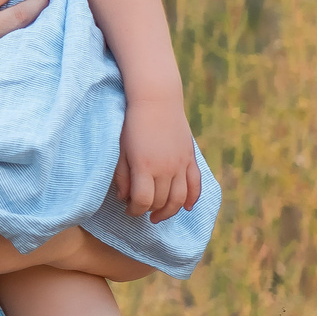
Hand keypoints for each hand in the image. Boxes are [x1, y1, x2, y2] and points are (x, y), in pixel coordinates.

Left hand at [111, 95, 200, 221]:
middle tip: (140, 209)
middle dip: (149, 210)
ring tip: (158, 216)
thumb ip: (122, 176)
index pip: (142, 201)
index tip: (128, 210)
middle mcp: (166, 168)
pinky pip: (195, 184)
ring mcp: (181, 164)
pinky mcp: (190, 158)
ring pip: (179, 198)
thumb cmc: (133, 124)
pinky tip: (186, 208)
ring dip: (169, 211)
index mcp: (144, 166)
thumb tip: (124, 199)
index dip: (134, 210)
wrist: (157, 100)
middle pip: (161, 201)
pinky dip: (192, 199)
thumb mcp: (121, 150)